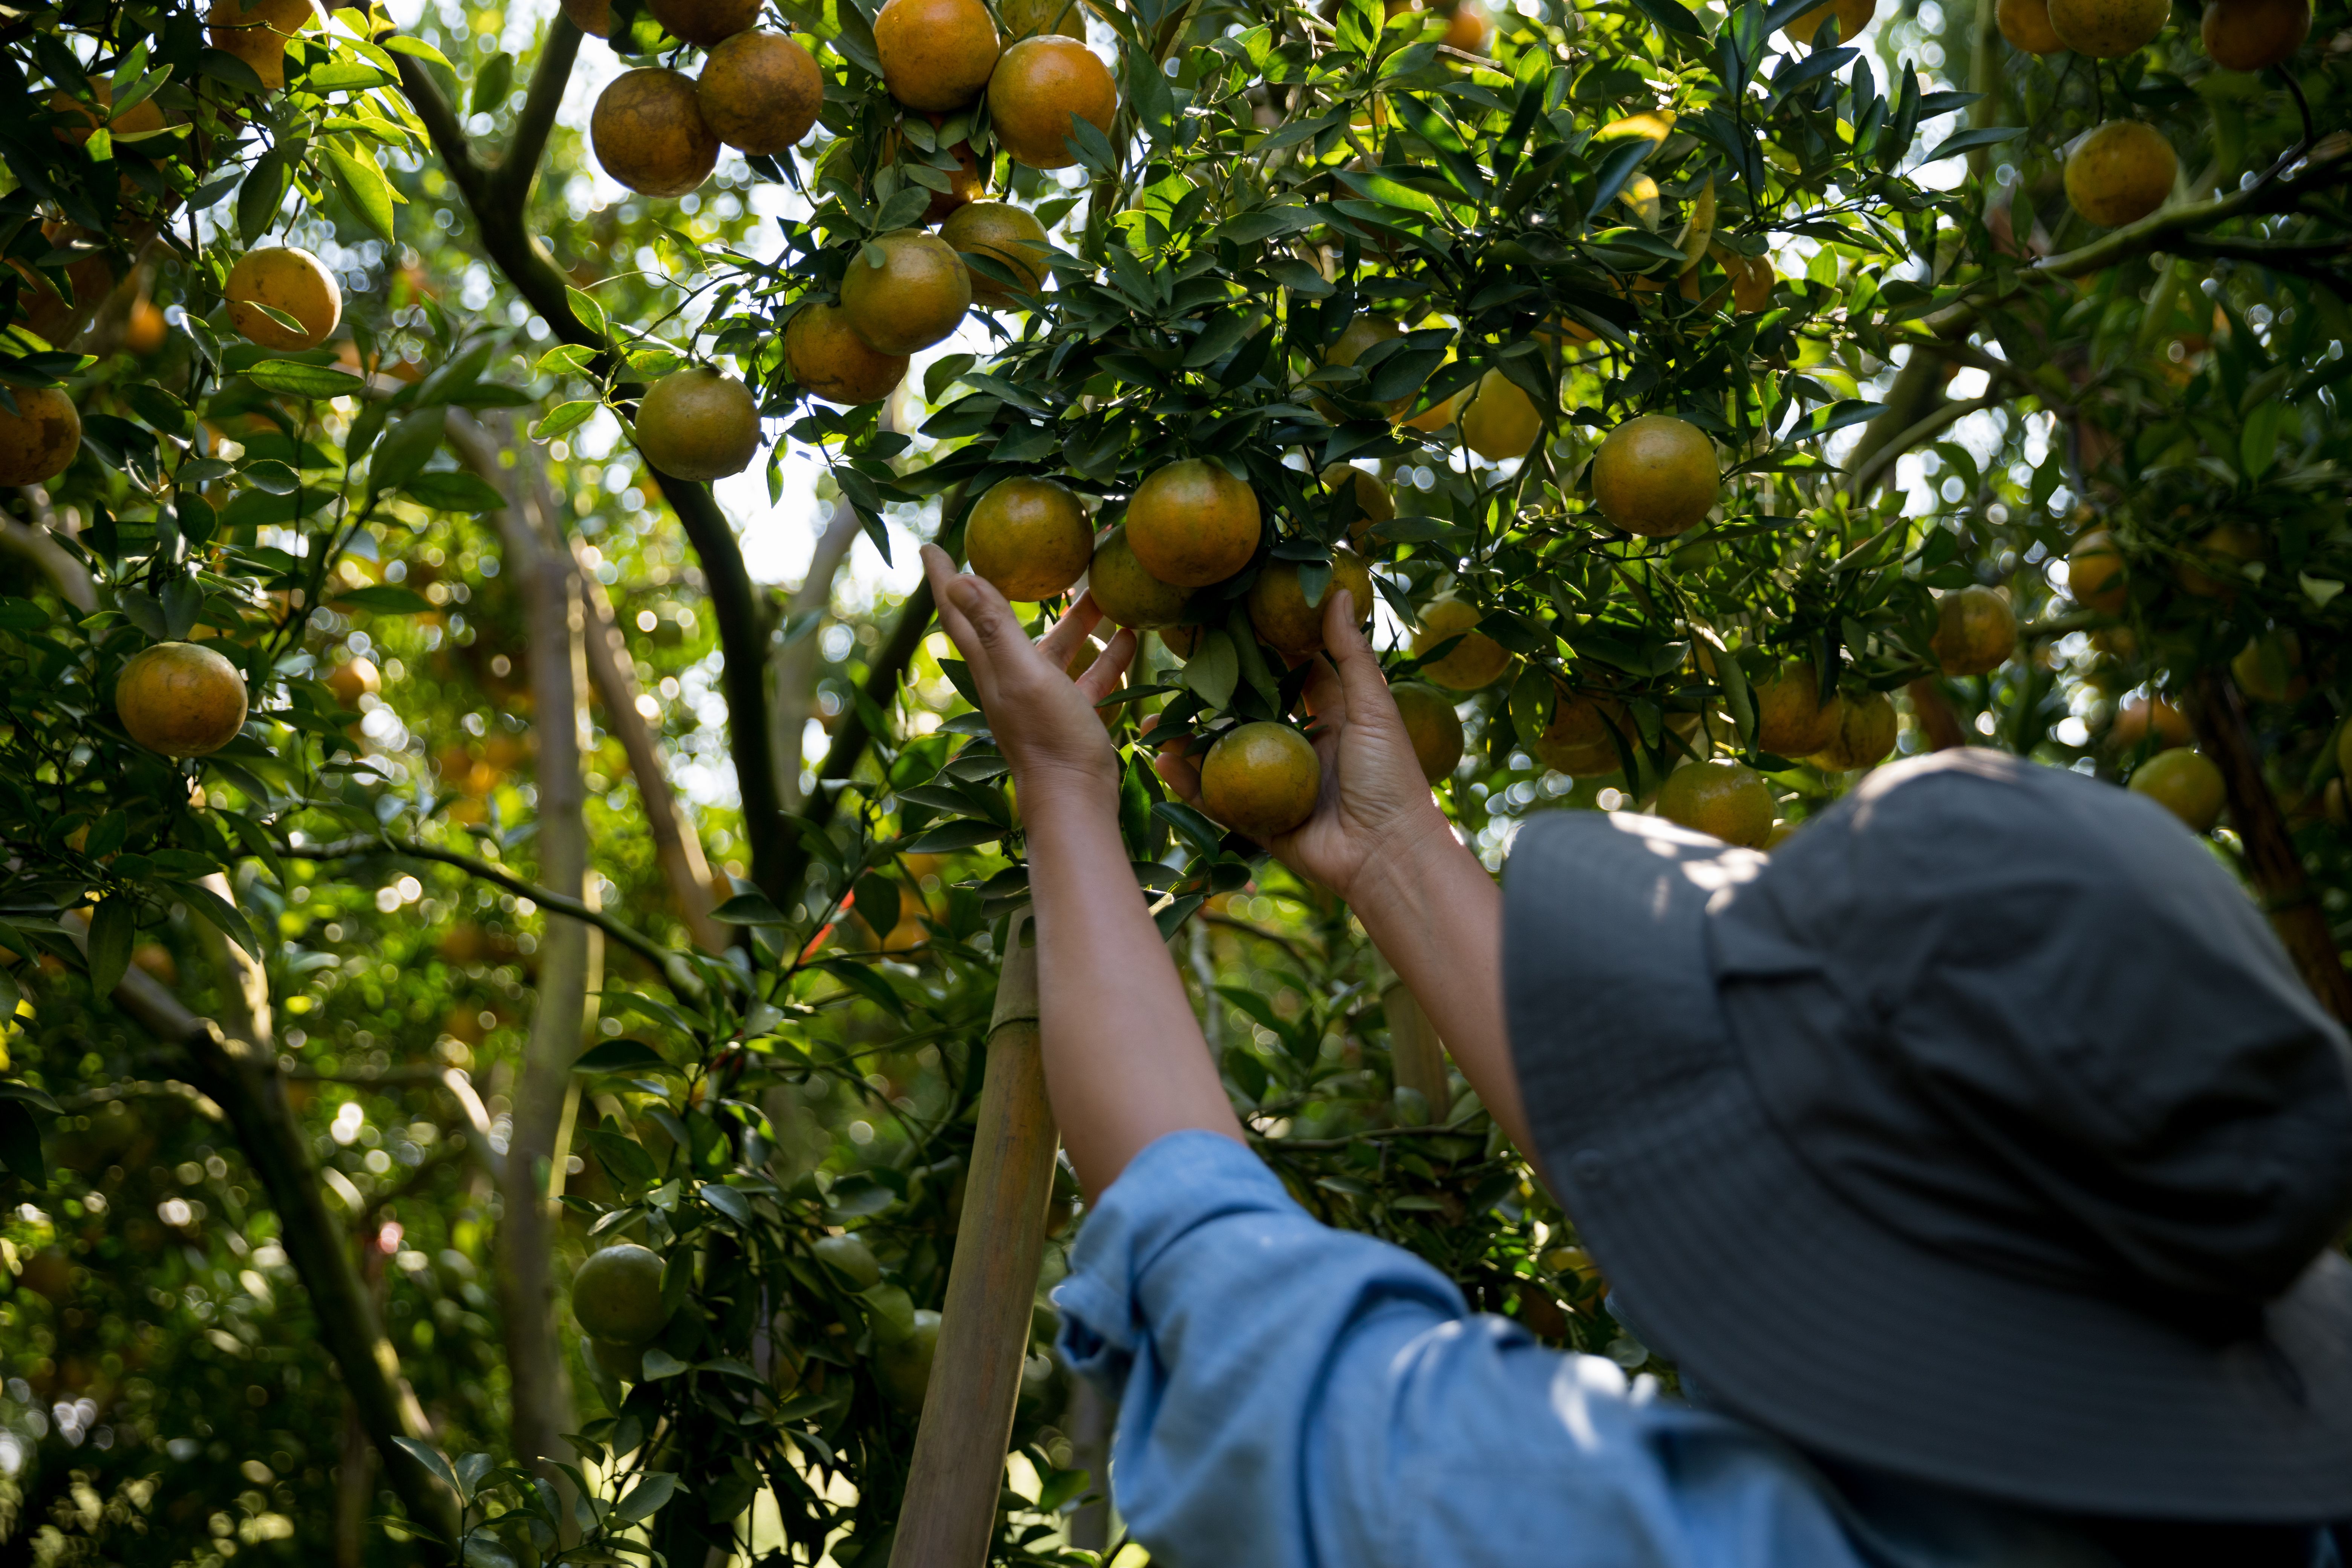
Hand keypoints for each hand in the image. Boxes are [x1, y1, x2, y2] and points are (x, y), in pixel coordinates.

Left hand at [920, 544, 1135, 806]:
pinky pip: (1087, 676)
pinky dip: (1104, 656)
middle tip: (1027, 556)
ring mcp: (1041, 699)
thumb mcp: (1023, 673)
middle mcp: (1010, 679)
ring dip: (1074, 619)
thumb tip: (958, 577)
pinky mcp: (1071, 715)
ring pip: (1054, 647)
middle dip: (1015, 588)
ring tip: (1101, 590)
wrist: (1075, 798)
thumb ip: (995, 626)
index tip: (931, 545)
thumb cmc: (1048, 736)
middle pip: (1006, 624)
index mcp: (991, 665)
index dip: (944, 578)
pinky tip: (1129, 637)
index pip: (959, 611)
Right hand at [1154, 589, 1454, 903]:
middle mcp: (1303, 749)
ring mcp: (1279, 786)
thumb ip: (1350, 653)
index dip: (1266, 647)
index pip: (1294, 672)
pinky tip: (1161, 762)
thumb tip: (1341, 591)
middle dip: (1216, 692)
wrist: (1389, 855)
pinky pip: (1218, 800)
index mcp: (1335, 718)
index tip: (1230, 620)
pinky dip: (1189, 784)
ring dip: (1189, 738)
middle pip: (1251, 712)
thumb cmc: (1391, 777)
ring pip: (1226, 755)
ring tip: (1149, 718)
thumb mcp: (1374, 708)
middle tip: (1178, 665)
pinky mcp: (1263, 822)